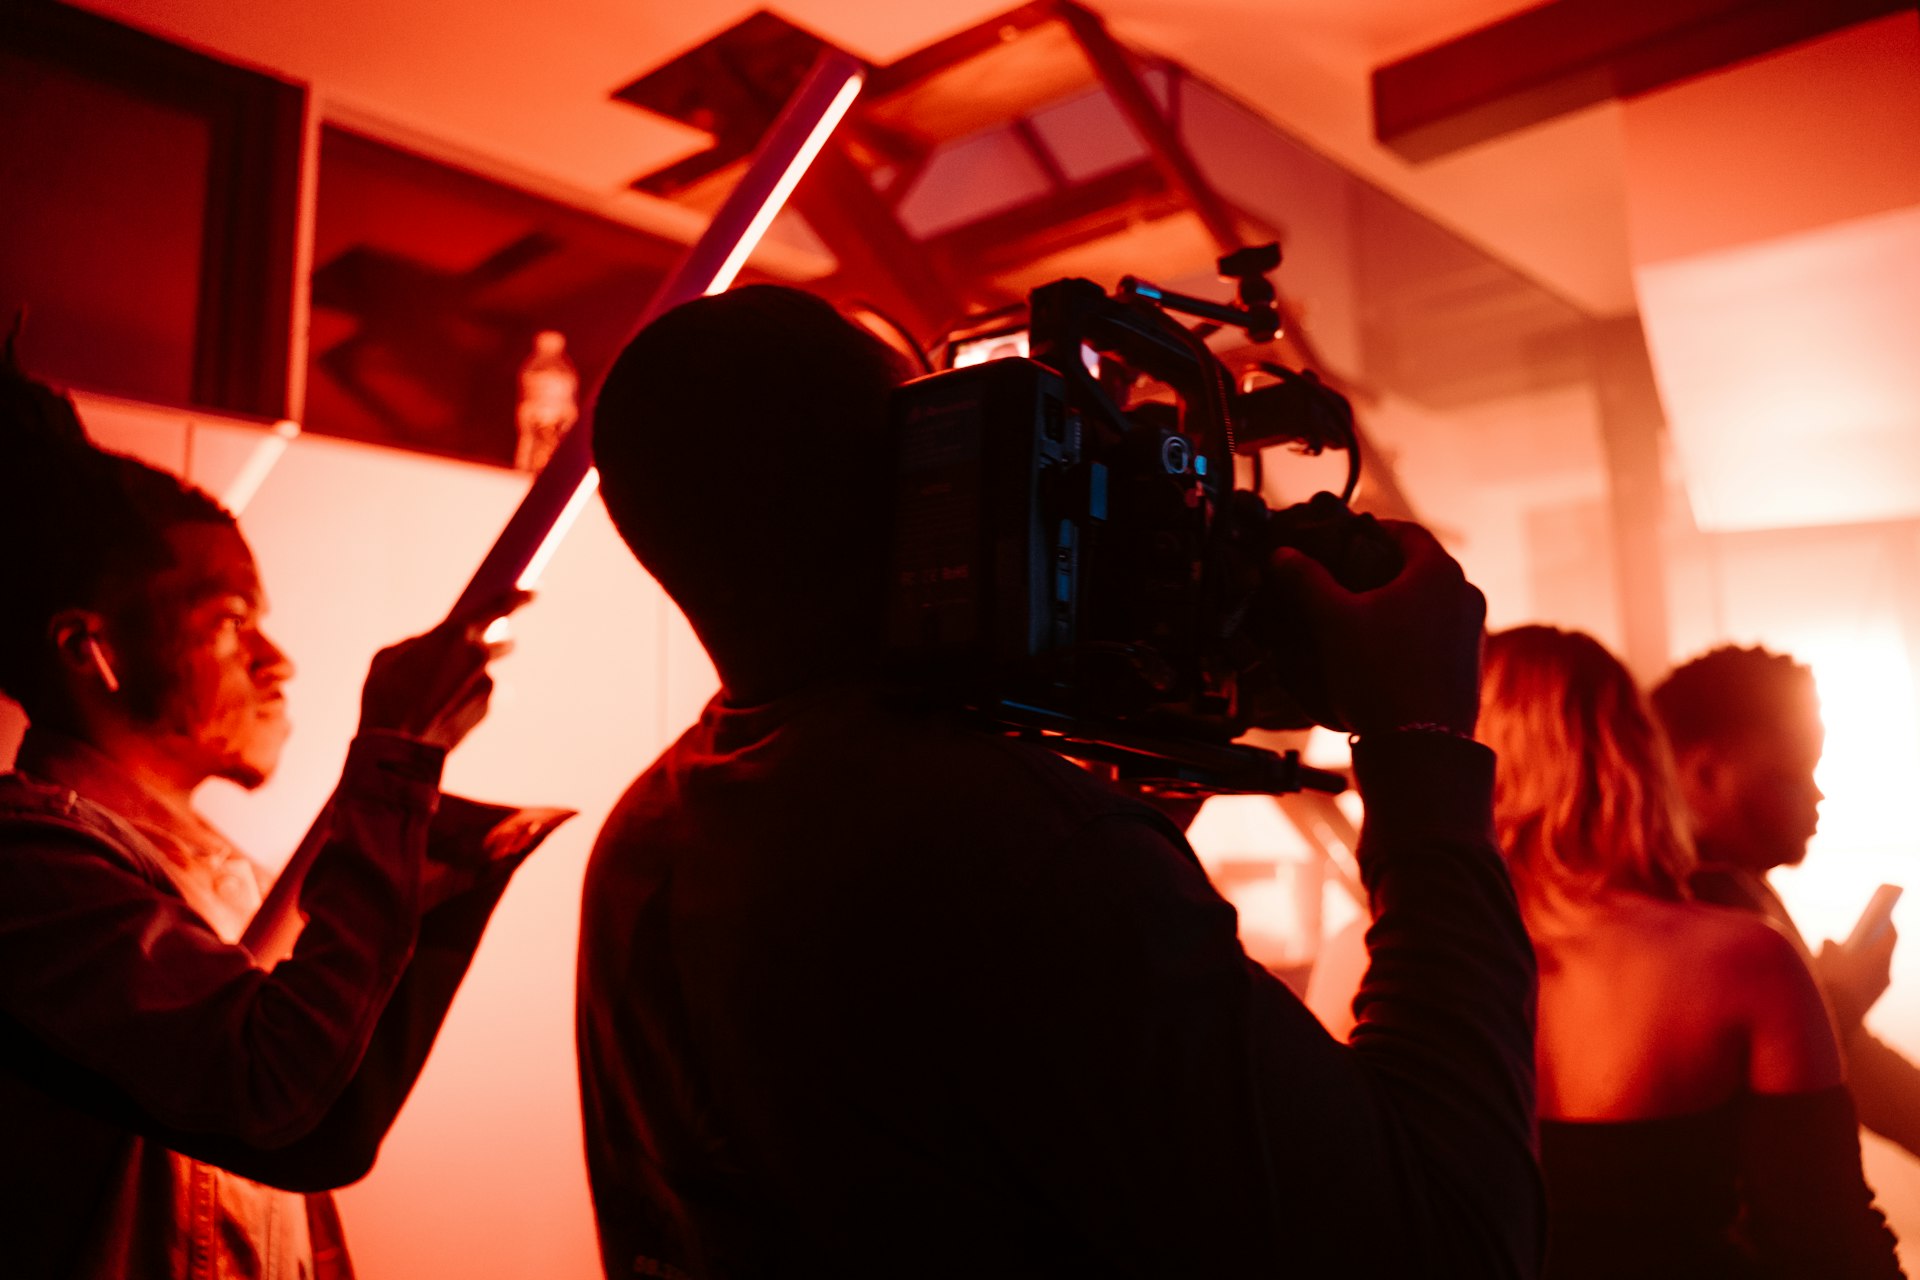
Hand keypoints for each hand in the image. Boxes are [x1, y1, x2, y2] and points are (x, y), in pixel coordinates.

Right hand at [357, 591, 531, 749]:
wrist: (396, 746)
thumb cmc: (385, 696)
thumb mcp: (390, 656)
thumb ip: (420, 644)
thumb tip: (432, 647)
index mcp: (455, 631)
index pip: (500, 605)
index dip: (522, 596)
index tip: (537, 592)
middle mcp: (478, 653)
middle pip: (503, 642)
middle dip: (495, 645)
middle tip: (476, 654)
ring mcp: (487, 682)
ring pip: (488, 672)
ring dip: (474, 677)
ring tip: (442, 694)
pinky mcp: (488, 707)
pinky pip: (483, 697)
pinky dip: (469, 700)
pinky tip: (444, 711)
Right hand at [1267, 521, 1483, 735]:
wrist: (1420, 748)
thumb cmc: (1379, 675)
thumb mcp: (1332, 620)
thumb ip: (1306, 579)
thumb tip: (1282, 554)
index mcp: (1438, 572)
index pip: (1405, 532)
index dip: (1370, 530)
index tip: (1342, 540)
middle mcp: (1466, 595)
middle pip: (1417, 568)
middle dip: (1380, 571)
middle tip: (1343, 581)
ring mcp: (1473, 633)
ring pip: (1429, 604)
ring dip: (1396, 606)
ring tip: (1358, 621)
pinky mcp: (1470, 666)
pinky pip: (1436, 636)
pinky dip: (1411, 635)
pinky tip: (1380, 655)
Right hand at [1816, 926, 1895, 1029]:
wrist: (1829, 1016)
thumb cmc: (1829, 979)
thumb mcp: (1825, 954)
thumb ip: (1830, 945)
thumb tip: (1831, 943)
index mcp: (1881, 956)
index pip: (1891, 934)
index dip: (1886, 921)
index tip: (1880, 913)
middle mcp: (1886, 973)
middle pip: (1882, 952)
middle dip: (1870, 943)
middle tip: (1859, 932)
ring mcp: (1880, 989)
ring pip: (1875, 969)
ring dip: (1862, 960)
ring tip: (1845, 953)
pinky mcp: (1871, 1002)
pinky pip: (1868, 982)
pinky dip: (1858, 974)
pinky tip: (1840, 973)